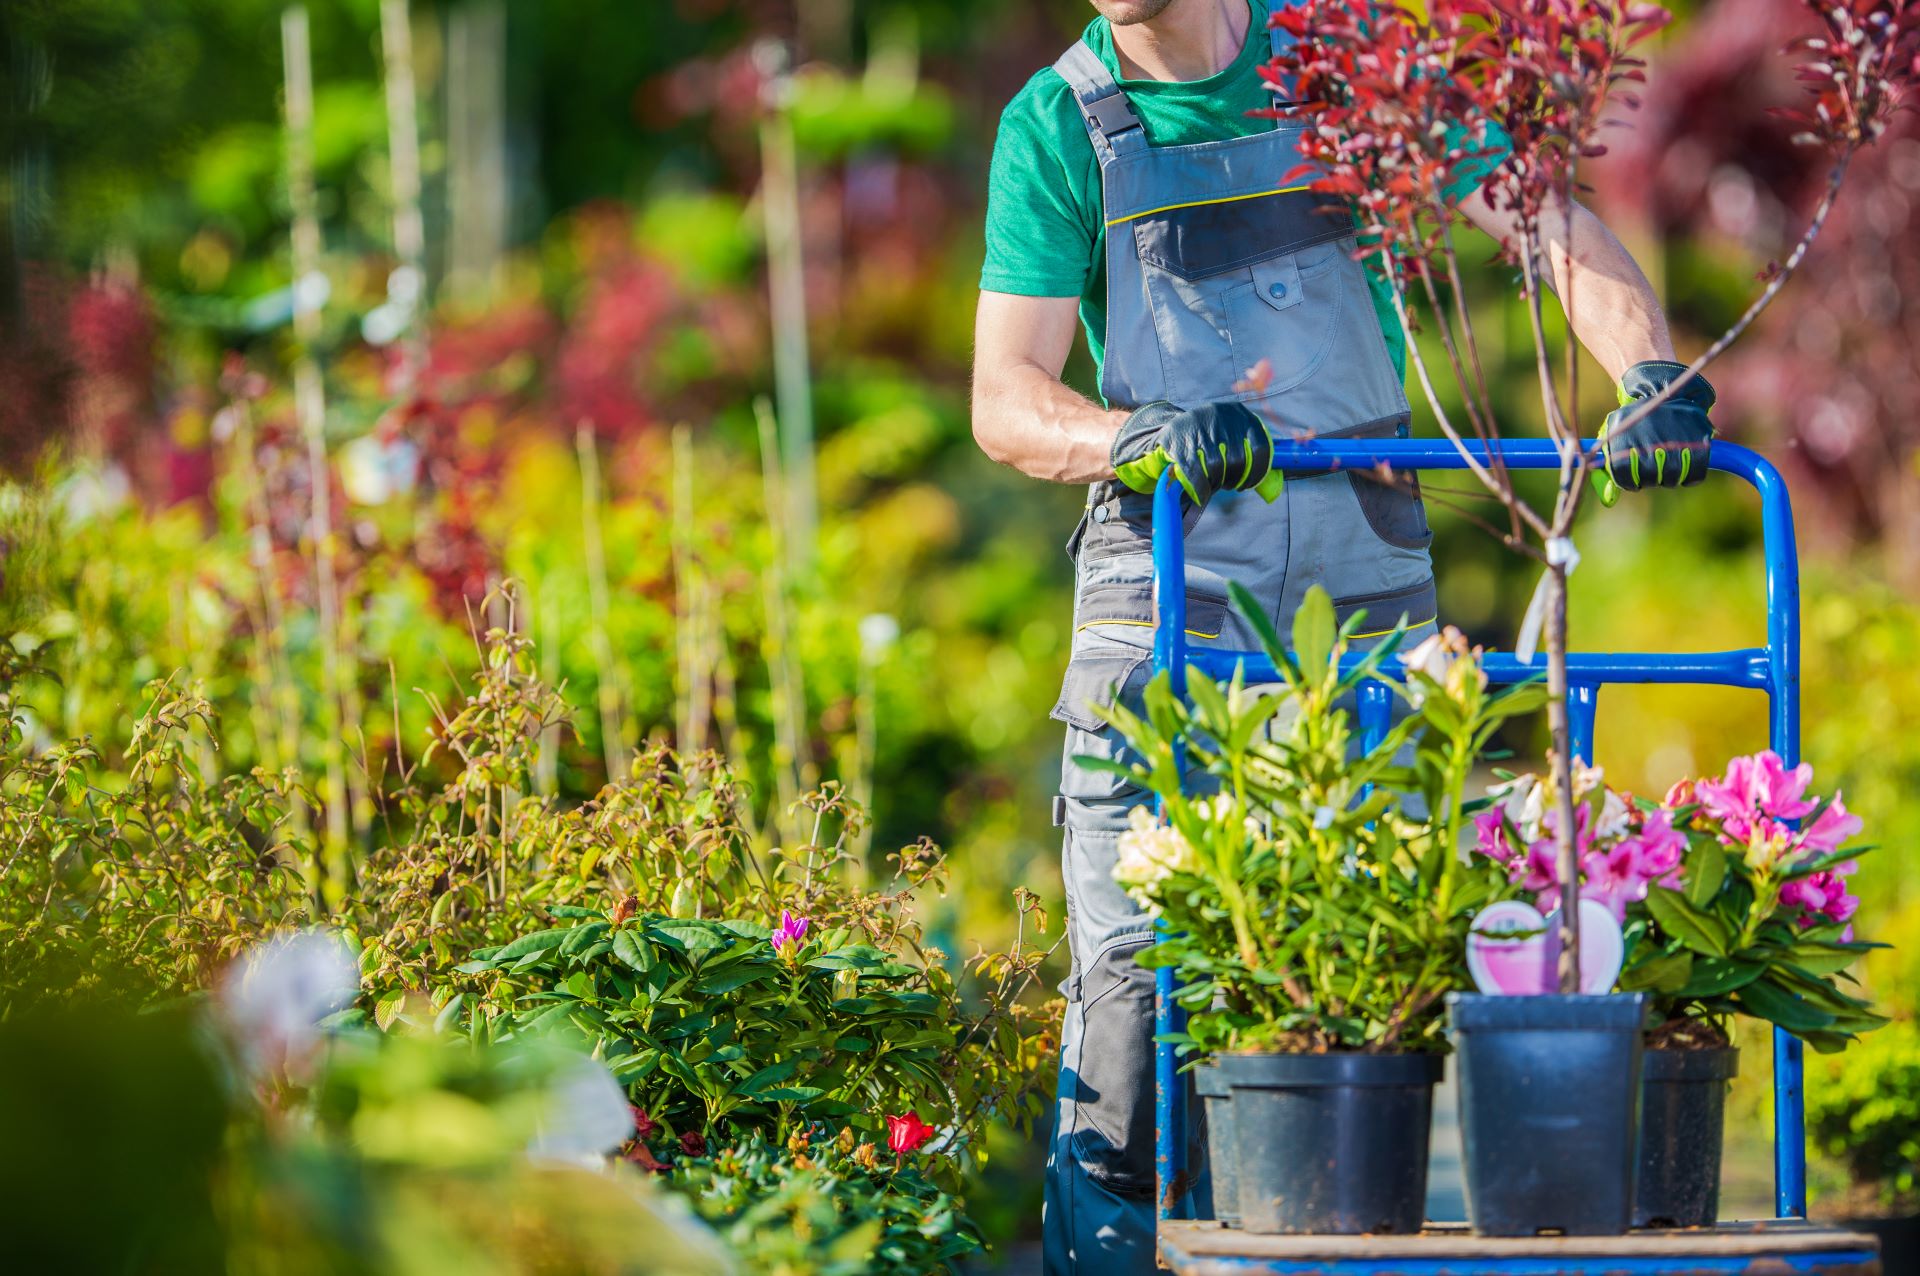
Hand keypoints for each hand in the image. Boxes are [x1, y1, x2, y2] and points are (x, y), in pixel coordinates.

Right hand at [1111, 400, 1281, 505]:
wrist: (1172, 429)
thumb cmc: (1211, 438)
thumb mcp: (1233, 435)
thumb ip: (1253, 453)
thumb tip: (1272, 486)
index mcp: (1238, 413)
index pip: (1260, 446)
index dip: (1258, 471)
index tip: (1250, 482)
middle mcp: (1219, 416)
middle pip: (1239, 460)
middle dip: (1237, 479)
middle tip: (1231, 485)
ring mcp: (1197, 428)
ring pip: (1217, 468)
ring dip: (1218, 483)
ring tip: (1215, 484)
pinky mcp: (1178, 443)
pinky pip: (1196, 475)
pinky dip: (1201, 489)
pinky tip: (1203, 494)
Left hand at [1594, 361, 1715, 505]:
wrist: (1663, 389)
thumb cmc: (1633, 423)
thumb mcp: (1612, 441)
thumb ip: (1606, 472)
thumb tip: (1609, 501)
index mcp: (1623, 435)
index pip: (1624, 476)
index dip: (1629, 482)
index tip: (1633, 477)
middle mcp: (1648, 434)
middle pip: (1649, 478)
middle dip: (1650, 478)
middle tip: (1652, 467)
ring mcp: (1674, 435)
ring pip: (1672, 478)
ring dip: (1669, 477)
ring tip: (1667, 463)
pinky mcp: (1699, 436)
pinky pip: (1695, 474)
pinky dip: (1690, 476)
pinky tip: (1685, 466)